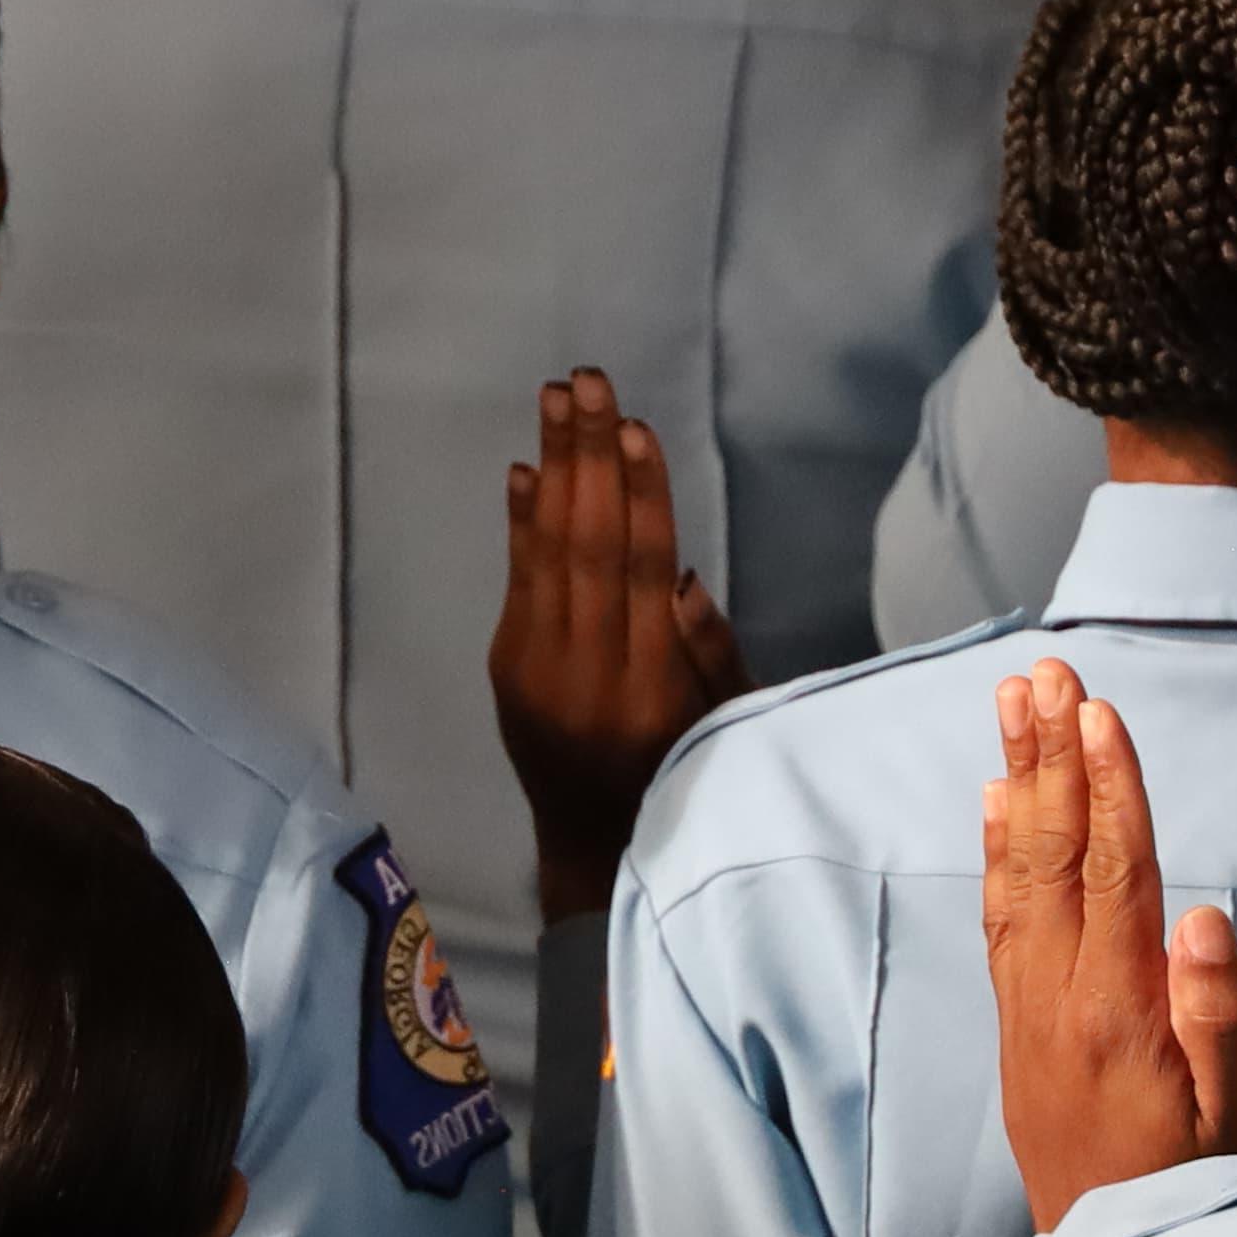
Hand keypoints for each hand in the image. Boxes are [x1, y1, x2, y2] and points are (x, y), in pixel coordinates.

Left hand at [491, 371, 744, 919]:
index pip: (640, 570)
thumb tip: (678, 574)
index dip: (639, 494)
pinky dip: (520, 523)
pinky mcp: (508, 669)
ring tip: (557, 401)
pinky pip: (516, 581)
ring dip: (552, 470)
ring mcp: (537, 671)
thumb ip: (709, 655)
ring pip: (547, 553)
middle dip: (588, 457)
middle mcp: (587, 672)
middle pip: (587, 545)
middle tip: (586, 381)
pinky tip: (524, 472)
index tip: (636, 427)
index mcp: (649, 688)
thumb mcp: (728, 729)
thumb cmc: (688, 782)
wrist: (597, 854)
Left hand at [982, 662, 1236, 1228]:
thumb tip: (1203, 917)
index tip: (1097, 708)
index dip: (1109, 788)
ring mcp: (1029, 1023)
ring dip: (1014, 787)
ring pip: (1016, 881)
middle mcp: (1058, 1009)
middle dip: (1049, 758)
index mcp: (1119, 1019)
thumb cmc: (1209, 1200)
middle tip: (1040, 673)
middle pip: (1051, 859)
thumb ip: (1222, 1020)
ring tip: (1010, 708)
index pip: (1114, 877)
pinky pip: (1000, 927)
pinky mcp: (1020, 1039)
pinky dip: (995, 856)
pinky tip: (992, 805)